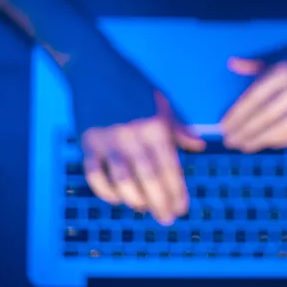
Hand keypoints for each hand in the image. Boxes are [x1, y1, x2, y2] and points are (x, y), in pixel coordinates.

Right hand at [81, 92, 206, 224]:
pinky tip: (116, 198)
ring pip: (123, 180)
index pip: (170, 167)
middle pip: (149, 178)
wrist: (95, 67)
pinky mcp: (87, 142)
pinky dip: (104, 190)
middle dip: (160, 202)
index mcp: (155, 126)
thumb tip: (199, 147)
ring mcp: (108, 140)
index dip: (177, 191)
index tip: (182, 208)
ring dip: (135, 200)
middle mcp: (133, 135)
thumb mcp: (161, 102)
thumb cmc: (132, 84)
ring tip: (143, 209)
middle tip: (167, 219)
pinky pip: (95, 174)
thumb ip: (179, 127)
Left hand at [219, 25, 286, 151]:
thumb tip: (232, 63)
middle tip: (231, 142)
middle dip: (246, 131)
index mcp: (285, 69)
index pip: (254, 97)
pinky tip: (273, 143)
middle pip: (265, 115)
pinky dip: (286, 138)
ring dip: (263, 139)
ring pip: (284, 127)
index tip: (224, 126)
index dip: (237, 114)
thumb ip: (259, 62)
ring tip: (247, 146)